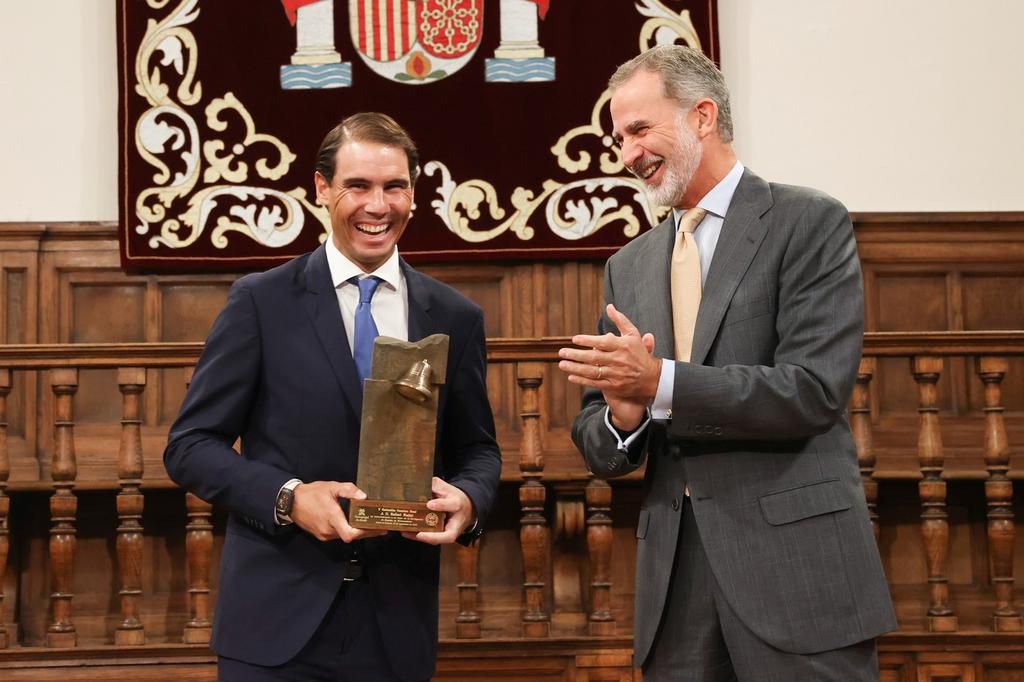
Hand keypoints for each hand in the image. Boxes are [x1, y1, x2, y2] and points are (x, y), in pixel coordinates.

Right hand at [290, 481, 385, 542]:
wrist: (291, 502)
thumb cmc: (311, 494)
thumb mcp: (331, 487)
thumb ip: (348, 490)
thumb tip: (363, 496)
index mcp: (332, 517)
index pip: (350, 534)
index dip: (365, 533)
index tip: (377, 529)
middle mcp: (328, 529)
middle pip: (352, 536)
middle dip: (367, 532)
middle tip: (381, 527)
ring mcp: (324, 534)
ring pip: (345, 536)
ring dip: (357, 532)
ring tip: (370, 525)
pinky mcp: (321, 535)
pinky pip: (338, 535)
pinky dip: (347, 531)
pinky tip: (354, 525)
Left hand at [402, 477, 474, 544]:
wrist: (466, 509)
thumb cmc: (455, 499)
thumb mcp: (447, 488)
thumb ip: (435, 485)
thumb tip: (420, 484)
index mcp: (457, 505)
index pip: (452, 505)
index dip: (441, 505)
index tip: (429, 504)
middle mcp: (455, 523)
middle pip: (448, 534)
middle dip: (432, 536)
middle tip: (418, 533)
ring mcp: (449, 532)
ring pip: (438, 540)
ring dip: (421, 537)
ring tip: (407, 531)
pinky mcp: (442, 536)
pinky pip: (431, 539)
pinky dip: (418, 536)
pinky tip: (406, 532)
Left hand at [557, 304, 660, 429]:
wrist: (651, 377)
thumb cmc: (639, 353)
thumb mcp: (633, 334)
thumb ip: (620, 320)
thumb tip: (609, 306)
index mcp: (622, 346)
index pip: (603, 342)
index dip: (588, 341)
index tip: (575, 339)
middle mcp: (619, 360)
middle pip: (594, 358)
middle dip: (576, 355)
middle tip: (562, 352)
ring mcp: (616, 374)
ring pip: (592, 371)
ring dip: (576, 368)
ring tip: (562, 364)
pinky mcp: (614, 386)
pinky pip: (595, 383)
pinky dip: (582, 380)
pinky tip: (571, 376)